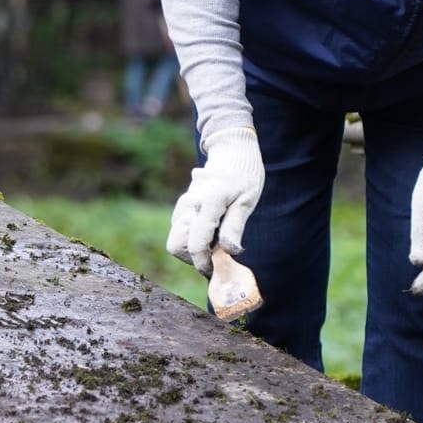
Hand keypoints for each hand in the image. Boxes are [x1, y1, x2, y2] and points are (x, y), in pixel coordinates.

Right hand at [166, 127, 262, 277]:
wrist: (231, 152)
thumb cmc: (244, 176)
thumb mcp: (246, 201)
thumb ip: (235, 226)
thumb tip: (229, 252)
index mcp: (207, 203)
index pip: (196, 243)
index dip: (204, 263)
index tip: (215, 270)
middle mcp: (189, 205)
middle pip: (176, 245)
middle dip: (193, 257)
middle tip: (215, 256)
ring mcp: (183, 205)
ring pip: (175, 238)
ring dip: (192, 248)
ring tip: (215, 241)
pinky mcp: (182, 207)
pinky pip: (179, 230)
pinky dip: (191, 238)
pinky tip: (210, 232)